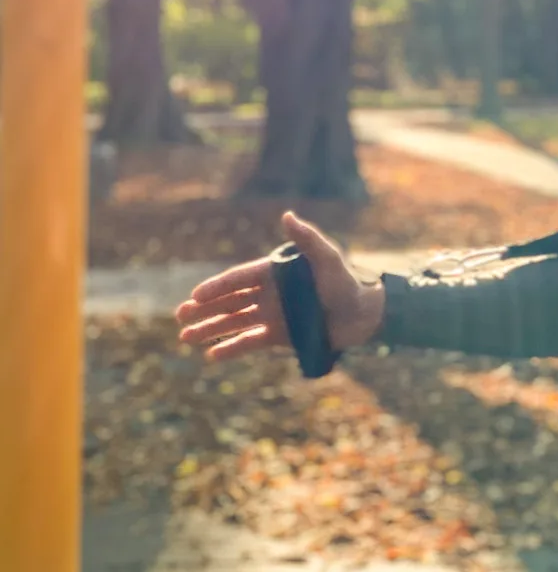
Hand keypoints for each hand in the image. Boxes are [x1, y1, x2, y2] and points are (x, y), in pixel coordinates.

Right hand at [174, 211, 384, 364]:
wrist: (364, 314)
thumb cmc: (347, 282)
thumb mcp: (327, 258)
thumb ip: (307, 239)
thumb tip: (287, 215)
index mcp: (274, 272)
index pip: (238, 279)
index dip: (216, 287)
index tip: (195, 296)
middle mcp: (269, 293)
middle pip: (229, 301)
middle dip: (204, 309)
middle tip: (179, 316)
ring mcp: (272, 314)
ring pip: (234, 322)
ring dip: (210, 329)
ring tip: (185, 337)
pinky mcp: (280, 335)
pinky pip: (250, 342)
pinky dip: (231, 348)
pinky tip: (211, 356)